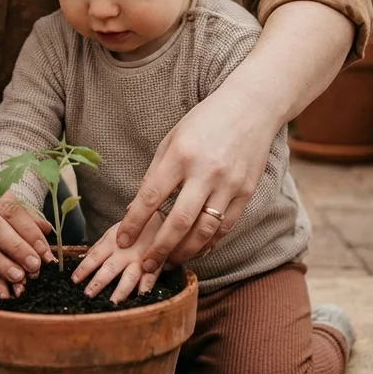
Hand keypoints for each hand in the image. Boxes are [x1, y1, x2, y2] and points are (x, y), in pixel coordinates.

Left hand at [70, 214, 163, 302]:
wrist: (160, 218)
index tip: (74, 279)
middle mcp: (125, 252)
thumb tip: (83, 259)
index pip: (95, 256)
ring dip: (121, 290)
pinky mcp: (155, 264)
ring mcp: (140, 259)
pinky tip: (141, 297)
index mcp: (112, 242)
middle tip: (88, 294)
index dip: (84, 268)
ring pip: (130, 276)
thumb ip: (99, 246)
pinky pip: (151, 277)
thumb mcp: (113, 232)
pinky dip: (146, 287)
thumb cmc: (132, 228)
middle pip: (110, 268)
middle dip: (99, 281)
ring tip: (113, 302)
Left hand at [115, 85, 275, 271]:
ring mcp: (229, 183)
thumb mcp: (172, 139)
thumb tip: (138, 208)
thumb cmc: (205, 122)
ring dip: (185, 252)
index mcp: (180, 155)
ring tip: (170, 261)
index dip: (133, 224)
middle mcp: (205, 172)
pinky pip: (226, 226)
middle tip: (146, 265)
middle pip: (178, 222)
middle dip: (159, 249)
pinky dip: (210, 243)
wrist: (251, 108)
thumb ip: (156, 173)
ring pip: (204, 230)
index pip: (150, 197)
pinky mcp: (246, 192)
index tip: (122, 241)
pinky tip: (197, 250)